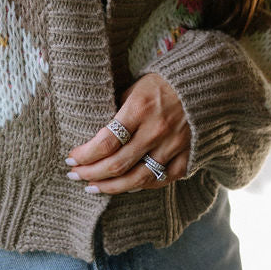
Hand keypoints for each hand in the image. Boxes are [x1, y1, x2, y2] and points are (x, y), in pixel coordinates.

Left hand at [66, 73, 190, 194]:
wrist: (200, 82)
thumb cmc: (160, 83)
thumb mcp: (132, 89)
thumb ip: (116, 113)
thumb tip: (92, 137)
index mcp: (139, 109)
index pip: (105, 142)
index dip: (85, 155)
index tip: (70, 159)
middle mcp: (156, 130)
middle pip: (118, 164)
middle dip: (91, 174)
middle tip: (75, 175)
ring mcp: (174, 145)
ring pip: (139, 178)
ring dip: (112, 187)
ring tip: (93, 187)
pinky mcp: (188, 153)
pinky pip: (163, 179)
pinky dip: (144, 185)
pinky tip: (127, 186)